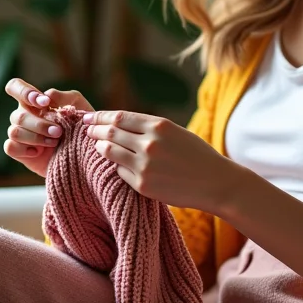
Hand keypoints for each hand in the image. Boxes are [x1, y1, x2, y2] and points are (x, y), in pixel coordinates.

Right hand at [3, 78, 94, 177]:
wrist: (83, 151)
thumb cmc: (79, 125)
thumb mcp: (78, 105)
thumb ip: (64, 96)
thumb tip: (47, 96)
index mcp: (32, 101)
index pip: (15, 87)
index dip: (24, 92)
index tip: (44, 103)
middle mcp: (22, 115)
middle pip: (18, 115)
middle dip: (40, 125)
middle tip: (59, 132)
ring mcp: (18, 133)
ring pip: (14, 131)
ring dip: (35, 137)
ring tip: (54, 142)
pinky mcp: (18, 151)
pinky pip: (10, 147)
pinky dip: (25, 150)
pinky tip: (39, 151)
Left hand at [84, 110, 242, 211]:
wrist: (215, 183)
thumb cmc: (196, 154)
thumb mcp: (174, 131)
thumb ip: (147, 127)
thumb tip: (116, 123)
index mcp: (159, 125)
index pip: (119, 117)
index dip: (100, 116)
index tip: (89, 117)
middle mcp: (149, 144)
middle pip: (110, 133)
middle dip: (95, 130)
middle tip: (87, 130)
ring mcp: (145, 165)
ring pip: (110, 152)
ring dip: (100, 147)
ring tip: (97, 145)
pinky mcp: (143, 185)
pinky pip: (120, 172)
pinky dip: (117, 166)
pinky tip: (118, 164)